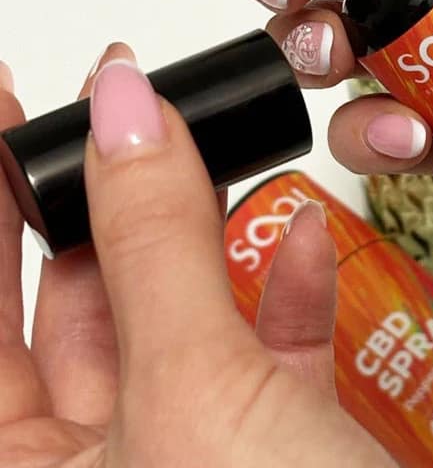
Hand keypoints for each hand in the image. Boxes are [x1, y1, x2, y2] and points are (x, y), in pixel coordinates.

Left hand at [0, 49, 392, 466]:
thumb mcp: (196, 392)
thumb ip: (156, 246)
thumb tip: (124, 116)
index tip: (6, 96)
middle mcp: (95, 465)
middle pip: (75, 297)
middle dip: (101, 193)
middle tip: (113, 108)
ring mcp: (188, 453)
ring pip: (175, 314)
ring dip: (198, 229)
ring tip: (201, 148)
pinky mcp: (274, 447)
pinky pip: (265, 347)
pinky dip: (287, 287)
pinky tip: (307, 235)